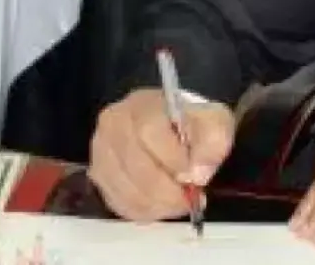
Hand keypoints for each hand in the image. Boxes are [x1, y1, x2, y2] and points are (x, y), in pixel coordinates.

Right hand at [89, 88, 234, 220]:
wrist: (176, 130)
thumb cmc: (192, 125)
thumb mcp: (215, 123)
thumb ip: (214, 141)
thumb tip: (197, 173)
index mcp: (142, 104)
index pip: (148, 131)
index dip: (172, 159)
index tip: (193, 175)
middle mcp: (113, 123)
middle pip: (135, 165)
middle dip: (167, 190)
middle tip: (189, 197)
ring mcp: (101, 151)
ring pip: (126, 189)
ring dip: (158, 204)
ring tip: (178, 201)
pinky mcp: (100, 176)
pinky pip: (119, 203)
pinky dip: (145, 210)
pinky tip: (161, 203)